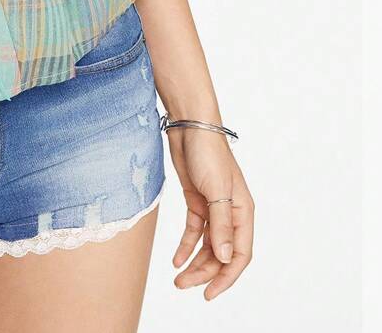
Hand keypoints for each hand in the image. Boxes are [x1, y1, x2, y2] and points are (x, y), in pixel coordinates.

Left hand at [165, 125, 254, 299]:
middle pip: (221, 253)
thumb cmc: (208, 152)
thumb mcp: (216, 190)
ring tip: (178, 278)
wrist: (189, 126)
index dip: (226, 276)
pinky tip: (176, 258)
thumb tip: (224, 258)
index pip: (240, 254)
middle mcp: (230, 213)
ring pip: (207, 245)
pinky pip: (194, 231)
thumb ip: (220, 226)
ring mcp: (213, 207)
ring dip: (194, 262)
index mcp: (243, 212)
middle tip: (183, 285)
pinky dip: (186, 246)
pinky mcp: (196, 201)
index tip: (209, 293)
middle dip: (205, 272)